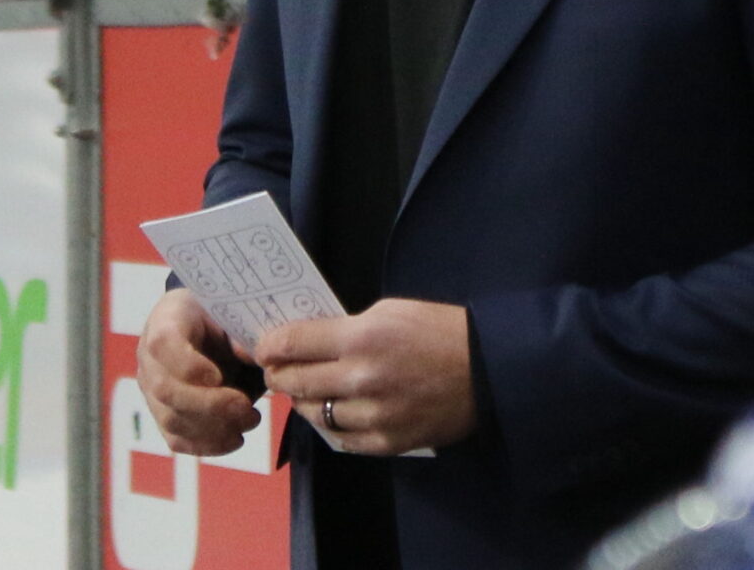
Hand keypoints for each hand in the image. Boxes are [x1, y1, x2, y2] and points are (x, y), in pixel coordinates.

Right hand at [136, 289, 262, 456]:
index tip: (219, 376)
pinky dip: (208, 445)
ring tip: (251, 420)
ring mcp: (152, 390)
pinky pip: (177, 440)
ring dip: (214, 428)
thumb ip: (242, 330)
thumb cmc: (224, 315)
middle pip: (165, 390)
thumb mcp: (234, 310)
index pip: (162, 344)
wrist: (212, 327)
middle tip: (246, 406)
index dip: (187, 365)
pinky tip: (236, 439)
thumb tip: (251, 356)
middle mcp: (151, 358)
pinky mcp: (164, 416)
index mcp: (166, 320)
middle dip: (209, 405)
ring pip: (171, 419)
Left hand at [257, 299, 475, 456]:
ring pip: (312, 413)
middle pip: (294, 382)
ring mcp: (372, 415)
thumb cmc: (441, 331)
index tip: (263, 347)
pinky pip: (340, 438)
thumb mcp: (391, 311)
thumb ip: (346, 327)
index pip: (291, 344)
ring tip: (308, 390)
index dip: (269, 346)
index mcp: (360, 337)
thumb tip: (308, 340)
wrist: (489, 369)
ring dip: (304, 401)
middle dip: (280, 374)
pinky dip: (332, 424)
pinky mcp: (386, 442)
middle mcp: (360, 379)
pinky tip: (335, 411)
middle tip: (276, 369)